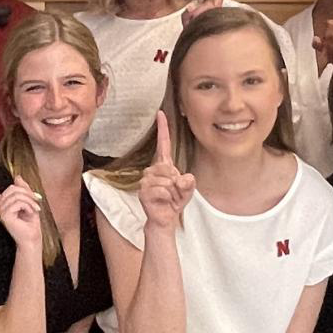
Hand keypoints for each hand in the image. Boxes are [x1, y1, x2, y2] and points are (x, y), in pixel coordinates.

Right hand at [0, 168, 43, 251]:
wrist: (32, 237)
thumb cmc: (30, 222)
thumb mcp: (28, 201)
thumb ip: (23, 188)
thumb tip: (17, 176)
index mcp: (1, 203)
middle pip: (12, 188)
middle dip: (27, 193)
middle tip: (36, 202)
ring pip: (17, 194)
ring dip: (30, 200)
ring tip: (34, 209)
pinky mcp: (4, 215)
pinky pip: (18, 202)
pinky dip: (29, 205)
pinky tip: (29, 212)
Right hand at [138, 111, 195, 228]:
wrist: (165, 219)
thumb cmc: (174, 201)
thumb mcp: (188, 190)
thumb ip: (189, 182)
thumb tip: (181, 178)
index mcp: (164, 165)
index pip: (163, 144)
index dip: (162, 128)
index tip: (160, 113)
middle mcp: (152, 170)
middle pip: (169, 168)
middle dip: (177, 183)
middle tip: (175, 193)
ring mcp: (146, 180)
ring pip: (167, 180)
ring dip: (173, 192)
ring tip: (169, 198)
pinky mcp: (143, 191)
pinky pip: (162, 190)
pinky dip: (168, 197)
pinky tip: (164, 202)